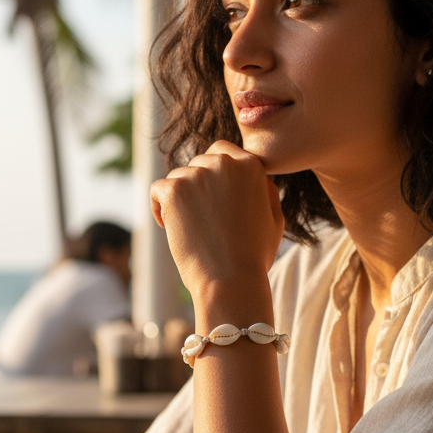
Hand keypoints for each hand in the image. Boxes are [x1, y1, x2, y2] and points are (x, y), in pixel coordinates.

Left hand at [150, 141, 283, 301]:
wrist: (231, 281)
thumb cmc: (253, 257)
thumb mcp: (274, 219)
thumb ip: (265, 190)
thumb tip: (254, 174)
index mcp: (250, 165)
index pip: (221, 151)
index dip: (213, 174)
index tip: (213, 199)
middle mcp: (224, 163)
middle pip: (198, 164)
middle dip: (196, 187)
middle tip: (202, 220)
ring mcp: (197, 175)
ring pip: (178, 177)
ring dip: (179, 199)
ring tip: (190, 229)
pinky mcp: (174, 190)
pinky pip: (158, 189)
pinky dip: (160, 208)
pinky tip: (170, 227)